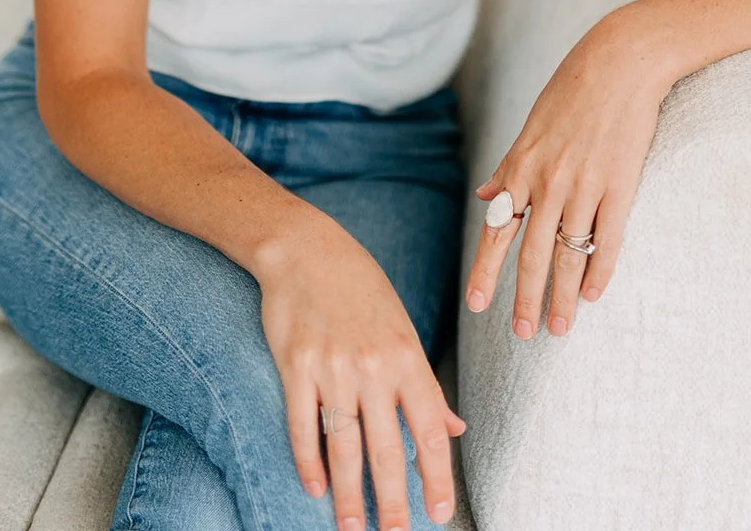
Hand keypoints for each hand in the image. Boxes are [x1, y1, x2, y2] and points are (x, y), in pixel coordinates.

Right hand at [256, 220, 465, 530]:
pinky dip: (308, 461)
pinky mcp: (295, 364)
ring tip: (353, 529)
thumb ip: (425, 384)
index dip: (437, 475)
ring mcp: (333, 366)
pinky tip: (314, 488)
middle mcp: (374, 365)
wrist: (306, 248)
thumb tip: (455, 428)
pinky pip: (302, 424)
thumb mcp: (403, 328)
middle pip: (387, 448)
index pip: (430, 428)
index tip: (440, 512)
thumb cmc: (360, 288)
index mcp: (406, 355)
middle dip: (394, 502)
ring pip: (344, 446)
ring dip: (349, 495)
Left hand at [464, 19, 671, 337]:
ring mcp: (585, 186)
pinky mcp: (620, 185)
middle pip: (532, 254)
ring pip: (568, 253)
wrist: (618, 63)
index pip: (498, 230)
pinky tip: (593, 294)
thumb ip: (509, 168)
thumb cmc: (572, 91)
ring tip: (559, 327)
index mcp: (522, 168)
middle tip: (523, 334)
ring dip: (562, 296)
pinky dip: (600, 269)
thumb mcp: (530, 128)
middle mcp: (548, 182)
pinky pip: (607, 238)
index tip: (477, 305)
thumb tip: (486, 194)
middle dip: (525, 298)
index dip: (486, 270)